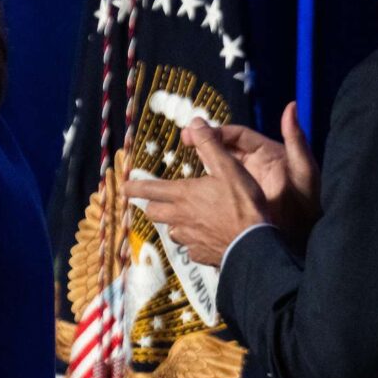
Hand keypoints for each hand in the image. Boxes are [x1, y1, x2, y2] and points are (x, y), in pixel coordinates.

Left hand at [122, 118, 269, 266]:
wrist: (253, 243)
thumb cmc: (243, 203)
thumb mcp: (229, 168)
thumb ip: (210, 146)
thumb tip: (195, 123)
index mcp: (182, 195)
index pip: (148, 190)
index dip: (134, 188)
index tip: (124, 187)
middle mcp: (179, 217)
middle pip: (153, 212)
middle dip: (153, 206)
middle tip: (159, 202)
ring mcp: (187, 238)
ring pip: (171, 230)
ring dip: (174, 224)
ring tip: (187, 219)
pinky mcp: (198, 255)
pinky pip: (189, 247)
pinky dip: (193, 241)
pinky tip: (205, 238)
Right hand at [181, 102, 317, 237]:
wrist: (304, 237)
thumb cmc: (308, 202)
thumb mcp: (304, 169)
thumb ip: (297, 138)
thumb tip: (292, 106)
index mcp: (268, 153)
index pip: (238, 135)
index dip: (218, 130)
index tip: (199, 131)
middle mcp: (255, 165)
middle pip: (226, 147)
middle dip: (205, 141)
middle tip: (185, 139)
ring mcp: (246, 182)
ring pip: (220, 165)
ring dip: (203, 159)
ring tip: (186, 154)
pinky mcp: (239, 199)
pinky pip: (220, 186)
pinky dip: (206, 182)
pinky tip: (193, 185)